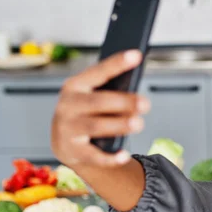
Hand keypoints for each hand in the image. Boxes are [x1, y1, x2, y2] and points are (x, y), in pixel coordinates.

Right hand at [51, 50, 150, 167]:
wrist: (66, 143)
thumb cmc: (88, 113)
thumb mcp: (94, 97)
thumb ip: (112, 92)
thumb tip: (138, 96)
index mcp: (75, 86)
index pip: (98, 72)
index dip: (117, 63)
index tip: (137, 55)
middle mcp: (68, 106)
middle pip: (98, 102)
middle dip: (123, 101)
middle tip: (145, 104)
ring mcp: (68, 129)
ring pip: (96, 126)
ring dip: (119, 125)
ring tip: (138, 124)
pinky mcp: (73, 151)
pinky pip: (94, 155)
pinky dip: (110, 157)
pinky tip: (124, 155)